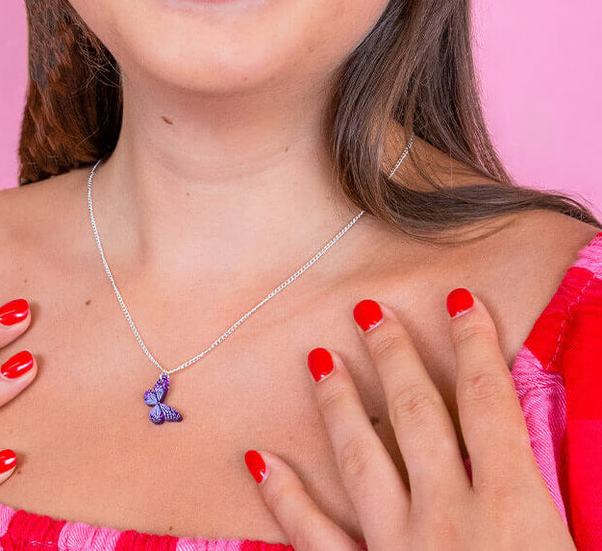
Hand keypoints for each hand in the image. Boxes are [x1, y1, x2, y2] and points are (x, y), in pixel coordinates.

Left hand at [244, 289, 575, 549]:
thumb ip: (572, 500)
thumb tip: (553, 458)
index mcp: (516, 511)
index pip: (491, 404)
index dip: (475, 347)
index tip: (460, 301)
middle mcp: (450, 519)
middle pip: (417, 416)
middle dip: (394, 357)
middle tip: (369, 309)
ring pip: (361, 459)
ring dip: (337, 405)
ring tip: (319, 358)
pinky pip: (315, 538)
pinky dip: (284, 498)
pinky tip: (259, 460)